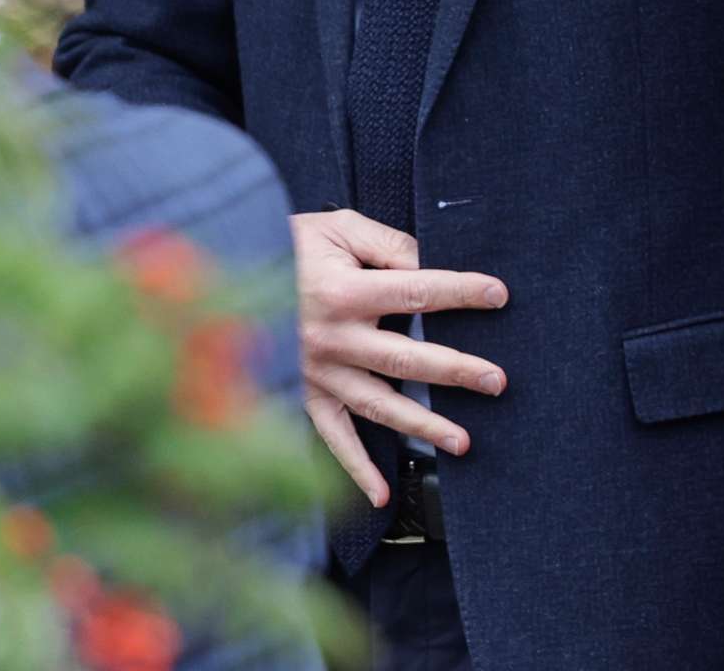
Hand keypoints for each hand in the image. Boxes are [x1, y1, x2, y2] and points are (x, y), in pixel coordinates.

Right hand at [292, 209, 508, 507]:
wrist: (225, 271)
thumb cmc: (289, 244)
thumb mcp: (338, 228)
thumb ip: (387, 245)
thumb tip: (431, 262)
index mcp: (343, 292)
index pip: (416, 291)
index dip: (460, 291)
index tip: (497, 295)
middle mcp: (331, 338)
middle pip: (405, 358)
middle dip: (456, 370)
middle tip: (497, 381)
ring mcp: (315, 372)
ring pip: (377, 405)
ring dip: (423, 425)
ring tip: (464, 441)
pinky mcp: (301, 394)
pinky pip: (330, 436)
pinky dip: (354, 468)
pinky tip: (380, 495)